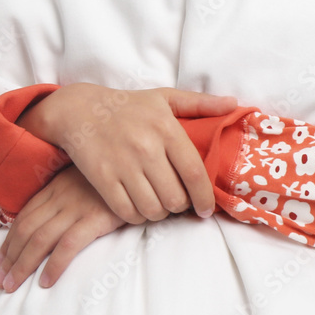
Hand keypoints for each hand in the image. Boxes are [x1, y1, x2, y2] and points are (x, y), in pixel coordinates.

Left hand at [0, 164, 124, 292]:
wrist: (141, 171)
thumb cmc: (115, 180)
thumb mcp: (85, 179)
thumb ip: (67, 194)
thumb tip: (50, 219)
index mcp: (56, 186)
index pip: (24, 216)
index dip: (9, 241)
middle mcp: (61, 196)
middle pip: (26, 229)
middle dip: (9, 257)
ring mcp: (77, 207)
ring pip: (40, 238)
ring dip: (22, 265)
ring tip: (12, 286)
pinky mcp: (95, 218)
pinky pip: (68, 244)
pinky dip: (54, 264)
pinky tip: (46, 282)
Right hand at [20, 83, 236, 223]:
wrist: (80, 109)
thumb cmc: (128, 106)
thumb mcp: (164, 98)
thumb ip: (200, 104)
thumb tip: (234, 104)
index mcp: (165, 127)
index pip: (194, 172)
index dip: (204, 197)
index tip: (206, 209)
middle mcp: (146, 147)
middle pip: (175, 198)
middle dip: (180, 206)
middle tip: (176, 200)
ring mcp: (123, 165)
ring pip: (153, 209)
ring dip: (159, 212)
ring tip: (158, 202)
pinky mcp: (103, 179)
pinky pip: (127, 213)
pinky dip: (137, 216)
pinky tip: (138, 204)